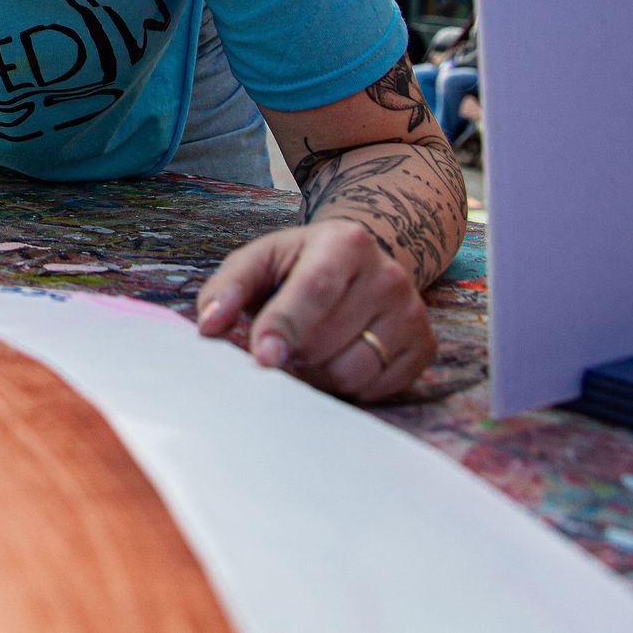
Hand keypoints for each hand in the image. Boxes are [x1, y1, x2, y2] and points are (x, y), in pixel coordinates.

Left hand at [195, 219, 437, 401]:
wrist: (361, 263)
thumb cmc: (299, 265)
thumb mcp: (259, 261)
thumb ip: (227, 288)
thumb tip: (208, 326)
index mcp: (344, 243)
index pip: (314, 291)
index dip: (285, 327)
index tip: (263, 358)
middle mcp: (387, 274)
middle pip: (328, 341)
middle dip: (294, 352)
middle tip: (283, 341)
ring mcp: (412, 311)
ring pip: (352, 372)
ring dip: (318, 374)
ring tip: (311, 347)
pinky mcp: (424, 346)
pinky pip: (377, 390)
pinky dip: (349, 385)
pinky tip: (341, 355)